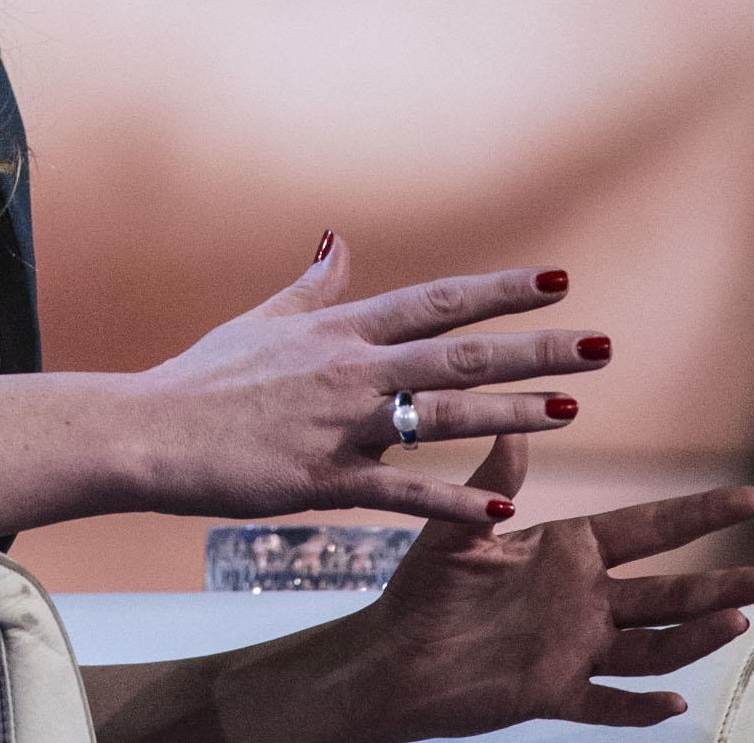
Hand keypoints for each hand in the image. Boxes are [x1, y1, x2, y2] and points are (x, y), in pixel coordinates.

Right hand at [134, 235, 609, 525]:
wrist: (152, 431)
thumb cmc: (206, 375)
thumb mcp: (264, 319)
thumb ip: (313, 286)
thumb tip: (337, 240)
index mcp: (342, 327)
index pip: (438, 300)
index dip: (500, 289)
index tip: (558, 279)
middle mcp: (352, 368)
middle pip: (460, 351)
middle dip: (536, 348)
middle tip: (601, 344)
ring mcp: (341, 424)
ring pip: (443, 415)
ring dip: (513, 413)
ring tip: (574, 412)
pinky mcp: (324, 481)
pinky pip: (400, 491)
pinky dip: (451, 502)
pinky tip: (500, 512)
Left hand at [334, 463, 753, 736]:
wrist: (391, 657)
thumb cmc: (423, 588)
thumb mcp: (461, 528)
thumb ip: (495, 479)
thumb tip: (518, 420)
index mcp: (568, 550)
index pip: (649, 528)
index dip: (700, 514)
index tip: (752, 496)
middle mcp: (583, 598)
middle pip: (668, 592)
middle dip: (721, 584)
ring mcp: (574, 649)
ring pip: (652, 645)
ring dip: (695, 637)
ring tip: (740, 621)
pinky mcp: (553, 694)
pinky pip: (607, 703)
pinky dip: (641, 707)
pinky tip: (677, 704)